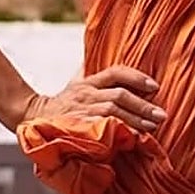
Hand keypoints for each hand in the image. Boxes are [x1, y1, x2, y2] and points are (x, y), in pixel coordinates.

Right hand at [23, 64, 166, 132]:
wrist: (33, 119)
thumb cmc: (61, 102)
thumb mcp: (75, 82)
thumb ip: (89, 70)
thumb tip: (99, 54)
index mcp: (88, 82)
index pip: (116, 72)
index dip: (137, 77)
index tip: (155, 86)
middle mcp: (86, 94)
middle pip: (118, 96)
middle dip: (142, 106)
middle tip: (161, 115)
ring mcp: (81, 112)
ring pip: (112, 113)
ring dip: (134, 121)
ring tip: (152, 128)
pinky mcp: (77, 128)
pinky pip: (100, 130)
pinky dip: (117, 134)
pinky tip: (131, 139)